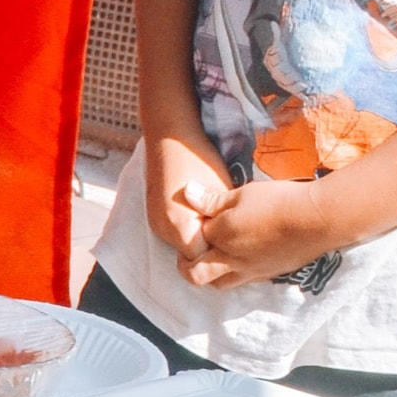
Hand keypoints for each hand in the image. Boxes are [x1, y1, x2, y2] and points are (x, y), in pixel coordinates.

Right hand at [146, 133, 231, 258]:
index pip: (204, 258)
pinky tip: (205, 218)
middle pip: (191, 256)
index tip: (241, 247)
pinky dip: (191, 232)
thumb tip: (238, 241)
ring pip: (183, 245)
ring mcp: (156, 223)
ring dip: (201, 241)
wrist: (171, 138)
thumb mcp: (221, 194)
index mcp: (180, 225)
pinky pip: (176, 234)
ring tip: (222, 228)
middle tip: (236, 241)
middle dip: (212, 250)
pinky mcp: (155, 216)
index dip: (223, 253)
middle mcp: (163, 229)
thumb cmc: (201, 161)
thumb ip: (225, 223)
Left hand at [180, 175, 346, 288]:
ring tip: (215, 257)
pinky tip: (243, 258)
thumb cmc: (279, 201)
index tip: (194, 221)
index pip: (191, 238)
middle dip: (187, 266)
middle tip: (190, 253)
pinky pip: (244, 281)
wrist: (319, 219)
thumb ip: (212, 199)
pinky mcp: (270, 274)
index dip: (190, 230)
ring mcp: (251, 270)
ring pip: (219, 284)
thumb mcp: (243, 194)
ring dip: (211, 274)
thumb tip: (186, 192)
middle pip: (196, 274)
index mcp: (221, 235)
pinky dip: (236, 274)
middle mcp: (231, 258)